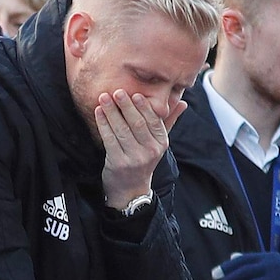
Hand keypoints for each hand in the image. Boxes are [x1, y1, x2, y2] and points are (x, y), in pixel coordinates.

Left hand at [97, 90, 182, 208]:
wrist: (130, 189)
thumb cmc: (142, 160)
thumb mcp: (157, 143)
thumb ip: (168, 122)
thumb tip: (182, 102)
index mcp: (161, 143)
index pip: (154, 120)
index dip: (144, 106)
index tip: (135, 94)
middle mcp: (150, 151)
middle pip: (137, 123)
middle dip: (126, 106)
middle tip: (117, 91)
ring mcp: (134, 158)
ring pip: (122, 130)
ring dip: (111, 112)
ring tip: (103, 98)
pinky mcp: (118, 163)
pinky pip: (109, 139)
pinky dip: (103, 124)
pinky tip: (98, 112)